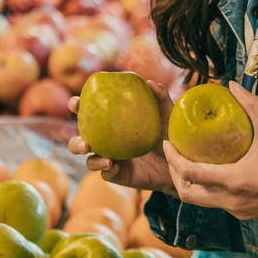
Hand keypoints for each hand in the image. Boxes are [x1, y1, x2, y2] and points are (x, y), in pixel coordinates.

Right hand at [68, 79, 177, 197]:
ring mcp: (112, 158)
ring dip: (90, 159)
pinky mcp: (119, 175)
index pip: (89, 112)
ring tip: (98, 154)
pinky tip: (112, 164)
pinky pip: (106, 173)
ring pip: (89, 160)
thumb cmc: (171, 132)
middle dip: (75, 141)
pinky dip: (105, 169)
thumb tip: (148, 82)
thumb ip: (160, 95)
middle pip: (82, 140)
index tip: (76, 103)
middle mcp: (108, 141)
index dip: (77, 106)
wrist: (181, 161)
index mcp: (112, 122)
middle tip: (84, 141)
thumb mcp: (167, 112)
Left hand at [163, 81, 257, 220]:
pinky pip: (218, 204)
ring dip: (191, 184)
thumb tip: (232, 84)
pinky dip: (208, 190)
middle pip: (187, 194)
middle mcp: (230, 200)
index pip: (189, 174)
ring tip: (189, 161)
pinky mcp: (246, 214)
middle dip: (175, 175)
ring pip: (202, 201)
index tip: (166, 143)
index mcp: (233, 180)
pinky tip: (213, 172)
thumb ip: (250, 104)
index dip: (172, 158)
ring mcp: (237, 210)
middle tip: (173, 155)